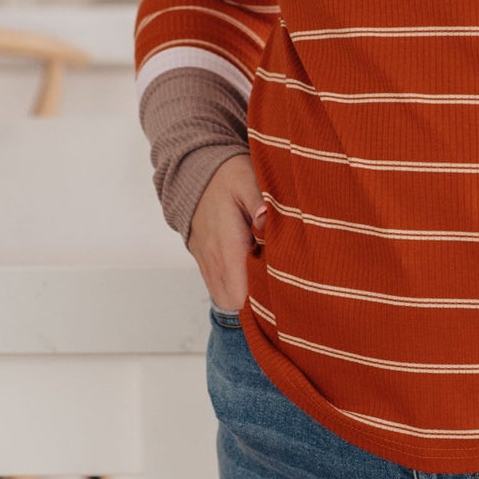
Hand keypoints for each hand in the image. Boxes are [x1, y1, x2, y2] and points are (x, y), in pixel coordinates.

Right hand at [188, 152, 267, 313]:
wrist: (194, 171)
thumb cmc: (226, 176)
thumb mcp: (247, 180)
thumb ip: (260, 202)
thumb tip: (267, 220)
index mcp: (228, 245)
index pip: (242, 294)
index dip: (262, 303)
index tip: (284, 297)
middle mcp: (214, 259)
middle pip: (235, 304)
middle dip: (257, 306)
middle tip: (282, 293)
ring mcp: (207, 262)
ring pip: (225, 299)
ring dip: (246, 300)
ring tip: (269, 288)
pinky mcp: (205, 260)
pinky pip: (218, 287)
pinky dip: (236, 291)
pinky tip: (254, 278)